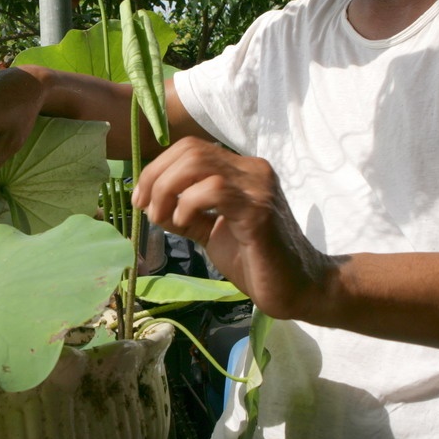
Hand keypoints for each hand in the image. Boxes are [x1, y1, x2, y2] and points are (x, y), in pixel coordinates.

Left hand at [131, 138, 336, 321]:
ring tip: (163, 218)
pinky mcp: (260, 210)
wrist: (298, 290)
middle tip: (146, 208)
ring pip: (199, 163)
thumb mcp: (211, 231)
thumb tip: (152, 203)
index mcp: (241, 171)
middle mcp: (251, 170)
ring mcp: (258, 187)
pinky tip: (185, 223)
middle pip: (190, 150)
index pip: (191, 149)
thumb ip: (186, 214)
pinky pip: (215, 189)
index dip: (158, 168)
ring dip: (168, 189)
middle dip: (156, 177)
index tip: (140, 198)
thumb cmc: (256, 262)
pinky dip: (188, 203)